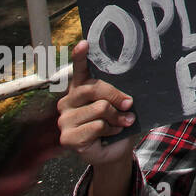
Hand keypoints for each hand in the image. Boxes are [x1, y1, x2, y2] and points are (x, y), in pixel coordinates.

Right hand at [57, 41, 136, 166]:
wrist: (115, 152)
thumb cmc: (119, 124)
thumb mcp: (122, 106)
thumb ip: (121, 94)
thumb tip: (130, 93)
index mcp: (81, 89)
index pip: (79, 70)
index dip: (80, 56)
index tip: (85, 43)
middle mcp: (68, 101)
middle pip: (93, 88)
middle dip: (117, 96)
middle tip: (130, 104)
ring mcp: (64, 119)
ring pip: (99, 108)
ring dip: (117, 117)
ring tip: (122, 122)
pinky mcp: (67, 137)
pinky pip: (97, 126)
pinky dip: (111, 130)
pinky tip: (111, 133)